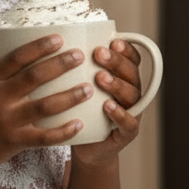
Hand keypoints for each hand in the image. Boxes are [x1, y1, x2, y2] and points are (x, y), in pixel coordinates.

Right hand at [0, 24, 90, 175]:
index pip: (15, 58)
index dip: (38, 47)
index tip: (59, 38)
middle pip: (34, 78)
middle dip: (60, 65)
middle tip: (80, 56)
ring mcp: (8, 122)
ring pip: (44, 107)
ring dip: (69, 97)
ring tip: (89, 88)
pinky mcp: (15, 142)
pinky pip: (44, 137)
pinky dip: (63, 132)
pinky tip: (79, 123)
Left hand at [71, 38, 143, 167]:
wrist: (87, 148)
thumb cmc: (82, 112)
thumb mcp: (80, 87)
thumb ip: (78, 69)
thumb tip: (56, 43)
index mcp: (123, 78)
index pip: (131, 58)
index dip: (125, 49)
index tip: (112, 40)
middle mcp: (131, 92)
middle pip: (131, 72)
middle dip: (116, 61)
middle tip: (98, 54)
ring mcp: (132, 112)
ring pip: (131, 95)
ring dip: (116, 85)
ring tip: (100, 78)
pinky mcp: (127, 133)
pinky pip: (129, 122)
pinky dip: (119, 114)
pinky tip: (107, 106)